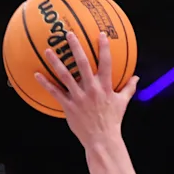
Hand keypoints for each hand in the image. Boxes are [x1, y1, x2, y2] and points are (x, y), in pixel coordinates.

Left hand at [35, 32, 137, 147]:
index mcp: (105, 87)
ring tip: (48, 51)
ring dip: (56, 62)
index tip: (100, 34)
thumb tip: (137, 77)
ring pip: (65, 76)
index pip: (106, 63)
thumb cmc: (112, 121)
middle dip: (75, 48)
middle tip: (68, 34)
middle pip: (82, 64)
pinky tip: (37, 75)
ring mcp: (79, 98)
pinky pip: (55, 93)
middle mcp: (92, 89)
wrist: (102, 140)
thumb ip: (129, 88)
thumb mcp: (123, 103)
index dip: (104, 48)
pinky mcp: (69, 107)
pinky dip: (46, 84)